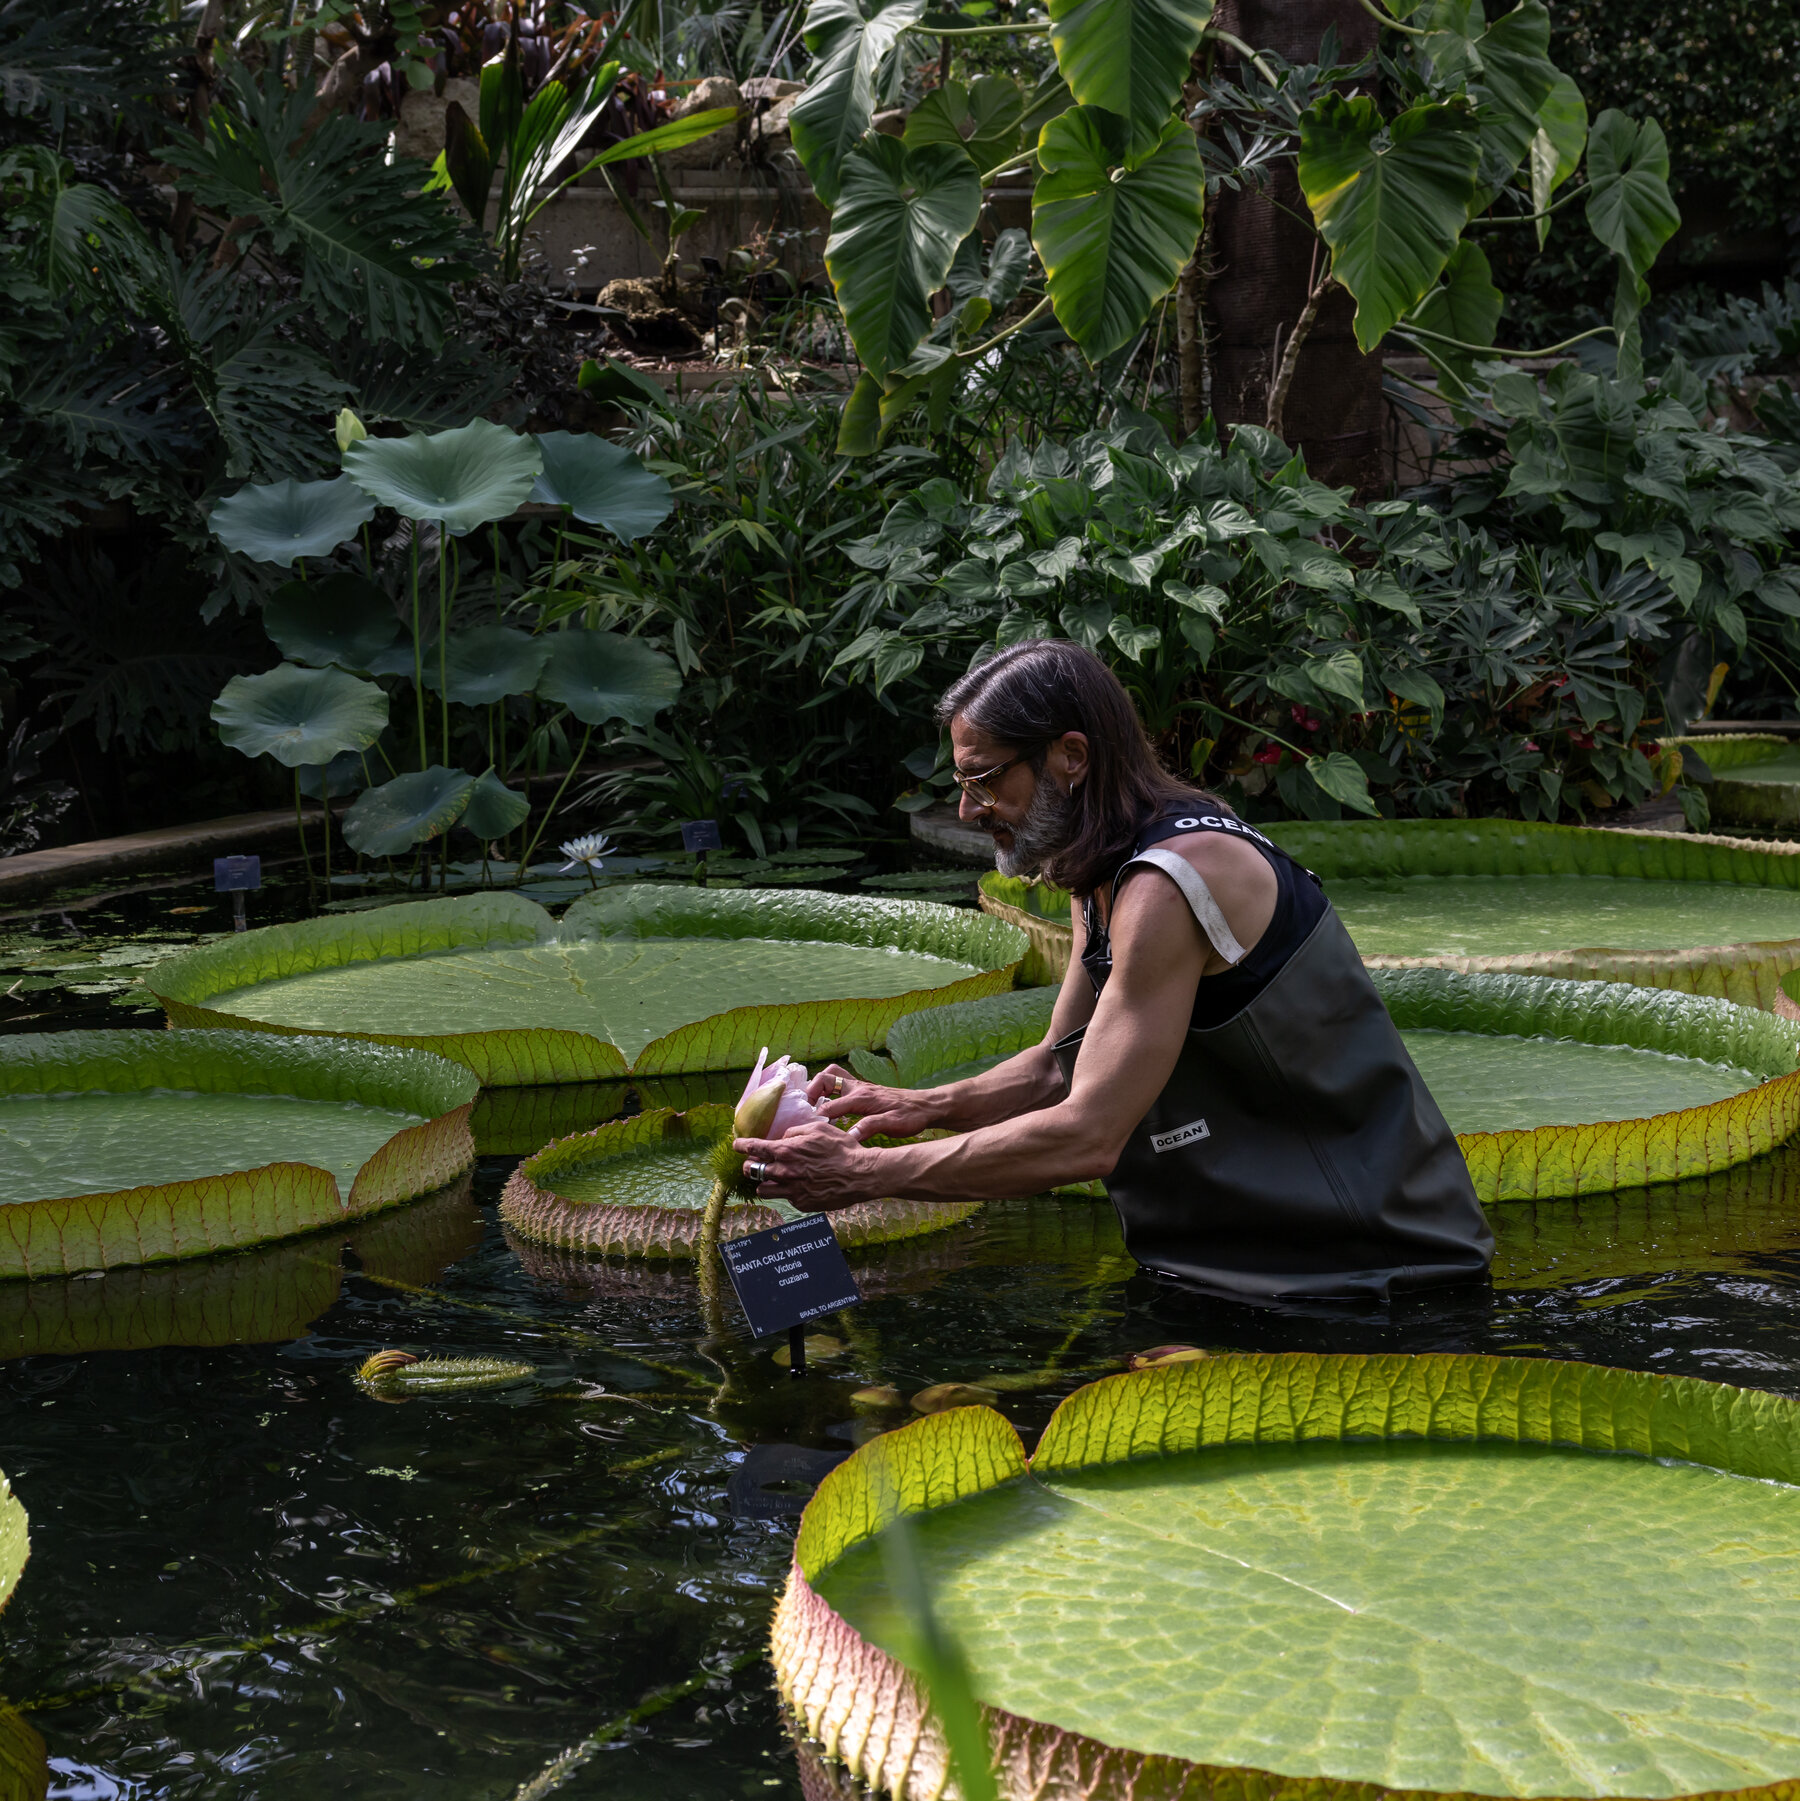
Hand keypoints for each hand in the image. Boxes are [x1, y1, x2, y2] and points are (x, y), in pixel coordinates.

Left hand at [732, 1119, 881, 1212]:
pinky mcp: (801, 1203)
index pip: (753, 1148)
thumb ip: (795, 1131)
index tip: (736, 1145)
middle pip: (752, 1170)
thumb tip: (783, 1138)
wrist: (860, 1175)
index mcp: (786, 1151)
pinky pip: (785, 1198)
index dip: (740, 1145)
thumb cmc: (841, 1149)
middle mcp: (784, 1172)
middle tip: (754, 1163)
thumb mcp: (818, 1129)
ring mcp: (792, 1191)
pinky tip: (799, 1185)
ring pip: (763, 1189)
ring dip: (764, 1182)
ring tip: (772, 1177)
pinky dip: (787, 1191)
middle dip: (749, 1165)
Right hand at [806, 1063, 940, 1140]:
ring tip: (816, 1105)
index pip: (831, 1105)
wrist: (926, 1105)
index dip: (817, 1117)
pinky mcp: (863, 1089)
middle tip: (808, 1109)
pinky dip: (829, 1089)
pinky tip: (831, 1105)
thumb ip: (870, 1128)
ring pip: (832, 1074)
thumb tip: (849, 1137)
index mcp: (862, 1098)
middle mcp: (858, 1088)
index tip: (810, 1129)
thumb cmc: (911, 1116)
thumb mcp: (893, 1125)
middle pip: (825, 1077)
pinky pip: (840, 1082)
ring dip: (819, 1086)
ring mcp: (860, 1086)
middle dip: (811, 1091)